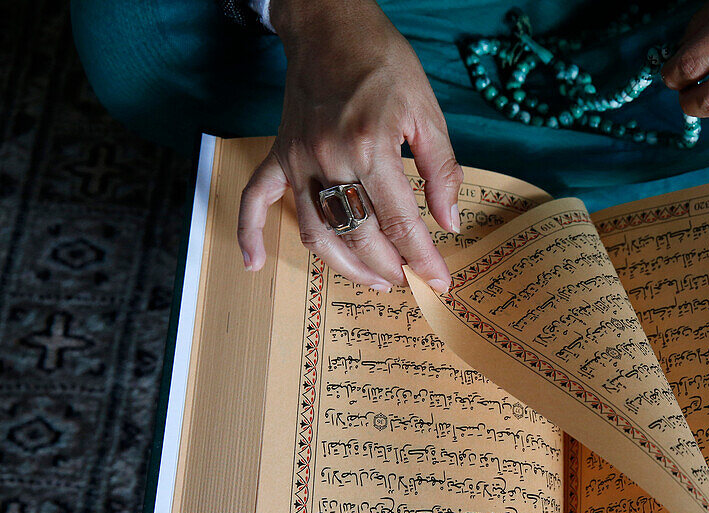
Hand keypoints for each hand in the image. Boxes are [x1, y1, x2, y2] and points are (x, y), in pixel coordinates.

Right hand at [237, 0, 459, 292]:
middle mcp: (329, 157)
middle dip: (389, 267)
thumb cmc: (385, 64)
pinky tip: (253, 263)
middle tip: (410, 282)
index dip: (423, 258)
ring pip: (316, 232)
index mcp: (371, 146)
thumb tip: (449, 223)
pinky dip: (250, 233)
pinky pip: (256, 199)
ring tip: (374, 279)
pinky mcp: (280, 154)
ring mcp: (298, 158)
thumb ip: (442, 171)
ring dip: (344, 266)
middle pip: (358, 235)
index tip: (439, 282)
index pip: (400, 221)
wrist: (332, 26)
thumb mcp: (428, 112)